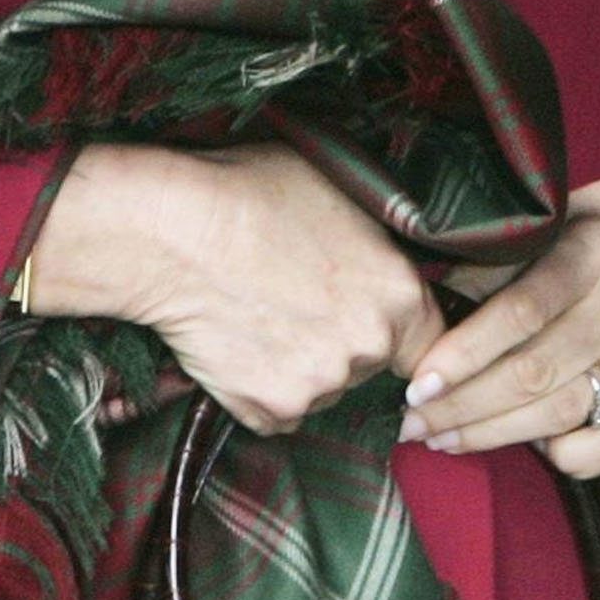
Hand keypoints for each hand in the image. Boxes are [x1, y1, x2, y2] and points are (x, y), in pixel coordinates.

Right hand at [34, 137, 442, 432]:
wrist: (170, 233)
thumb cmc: (245, 192)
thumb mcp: (334, 188)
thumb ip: (375, 233)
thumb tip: (384, 242)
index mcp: (398, 292)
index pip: (429, 339)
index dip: (396, 328)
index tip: (367, 319)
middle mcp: (370, 347)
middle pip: (371, 361)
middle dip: (341, 340)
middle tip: (294, 301)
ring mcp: (321, 386)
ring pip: (322, 387)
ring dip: (300, 366)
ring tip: (256, 316)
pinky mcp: (270, 411)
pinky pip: (277, 412)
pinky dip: (259, 390)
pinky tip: (234, 344)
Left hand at [397, 170, 599, 476]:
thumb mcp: (561, 217)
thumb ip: (502, 257)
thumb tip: (433, 299)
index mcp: (591, 254)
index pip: (520, 313)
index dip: (464, 352)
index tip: (417, 381)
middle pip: (531, 374)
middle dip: (462, 406)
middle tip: (411, 422)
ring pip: (560, 415)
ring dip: (493, 436)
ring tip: (442, 439)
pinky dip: (565, 457)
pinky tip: (527, 447)